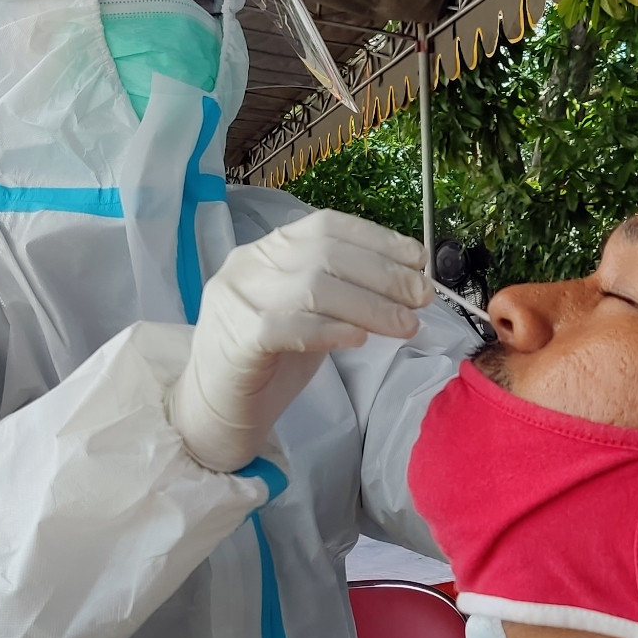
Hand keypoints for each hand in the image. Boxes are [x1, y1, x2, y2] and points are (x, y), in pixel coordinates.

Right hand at [171, 210, 427, 471]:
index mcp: (266, 250)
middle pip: (325, 254)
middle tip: (422, 299)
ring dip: (369, 305)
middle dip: (383, 274)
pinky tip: (359, 340)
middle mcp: (248, 265)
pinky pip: (289, 326)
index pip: (326, 226)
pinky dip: (330, 330)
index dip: (377, 239)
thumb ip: (342, 291)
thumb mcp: (308, 314)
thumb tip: (404, 281)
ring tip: (405, 325)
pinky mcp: (235, 340)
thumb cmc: (267, 363)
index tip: (418, 259)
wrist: (215, 412)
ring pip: (313, 287)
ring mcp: (237, 300)